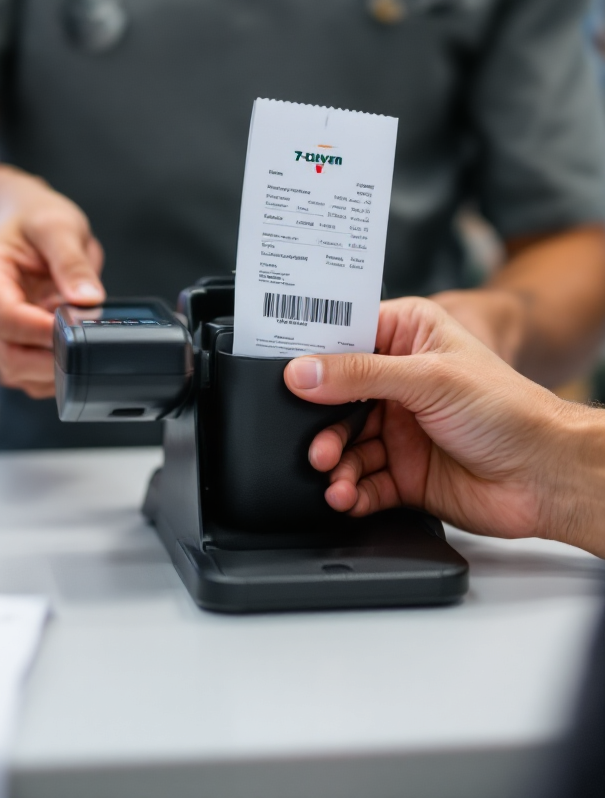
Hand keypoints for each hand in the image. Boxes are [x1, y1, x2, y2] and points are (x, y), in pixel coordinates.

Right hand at [0, 172, 103, 397]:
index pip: (8, 319)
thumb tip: (89, 301)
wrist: (12, 219)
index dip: (47, 330)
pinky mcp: (0, 350)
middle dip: (56, 354)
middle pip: (11, 356)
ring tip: (73, 325)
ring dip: (55, 362)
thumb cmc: (31, 219)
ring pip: (18, 373)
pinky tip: (66, 339)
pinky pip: (26, 378)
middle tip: (89, 331)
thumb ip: (73, 263)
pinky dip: (52, 370)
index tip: (82, 325)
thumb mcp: (58, 225)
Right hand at [283, 297, 604, 555]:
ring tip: (334, 475)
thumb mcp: (428, 378)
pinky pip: (363, 482)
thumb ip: (360, 376)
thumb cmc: (510, 410)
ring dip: (335, 463)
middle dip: (322, 424)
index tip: (285, 372)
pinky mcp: (404, 474)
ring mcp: (401, 429)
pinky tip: (347, 496)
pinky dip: (351, 491)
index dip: (313, 355)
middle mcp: (400, 381)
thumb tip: (303, 372)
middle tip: (315, 442)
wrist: (548, 476)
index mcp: (408, 337)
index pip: (345, 337)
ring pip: (346, 445)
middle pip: (337, 399)